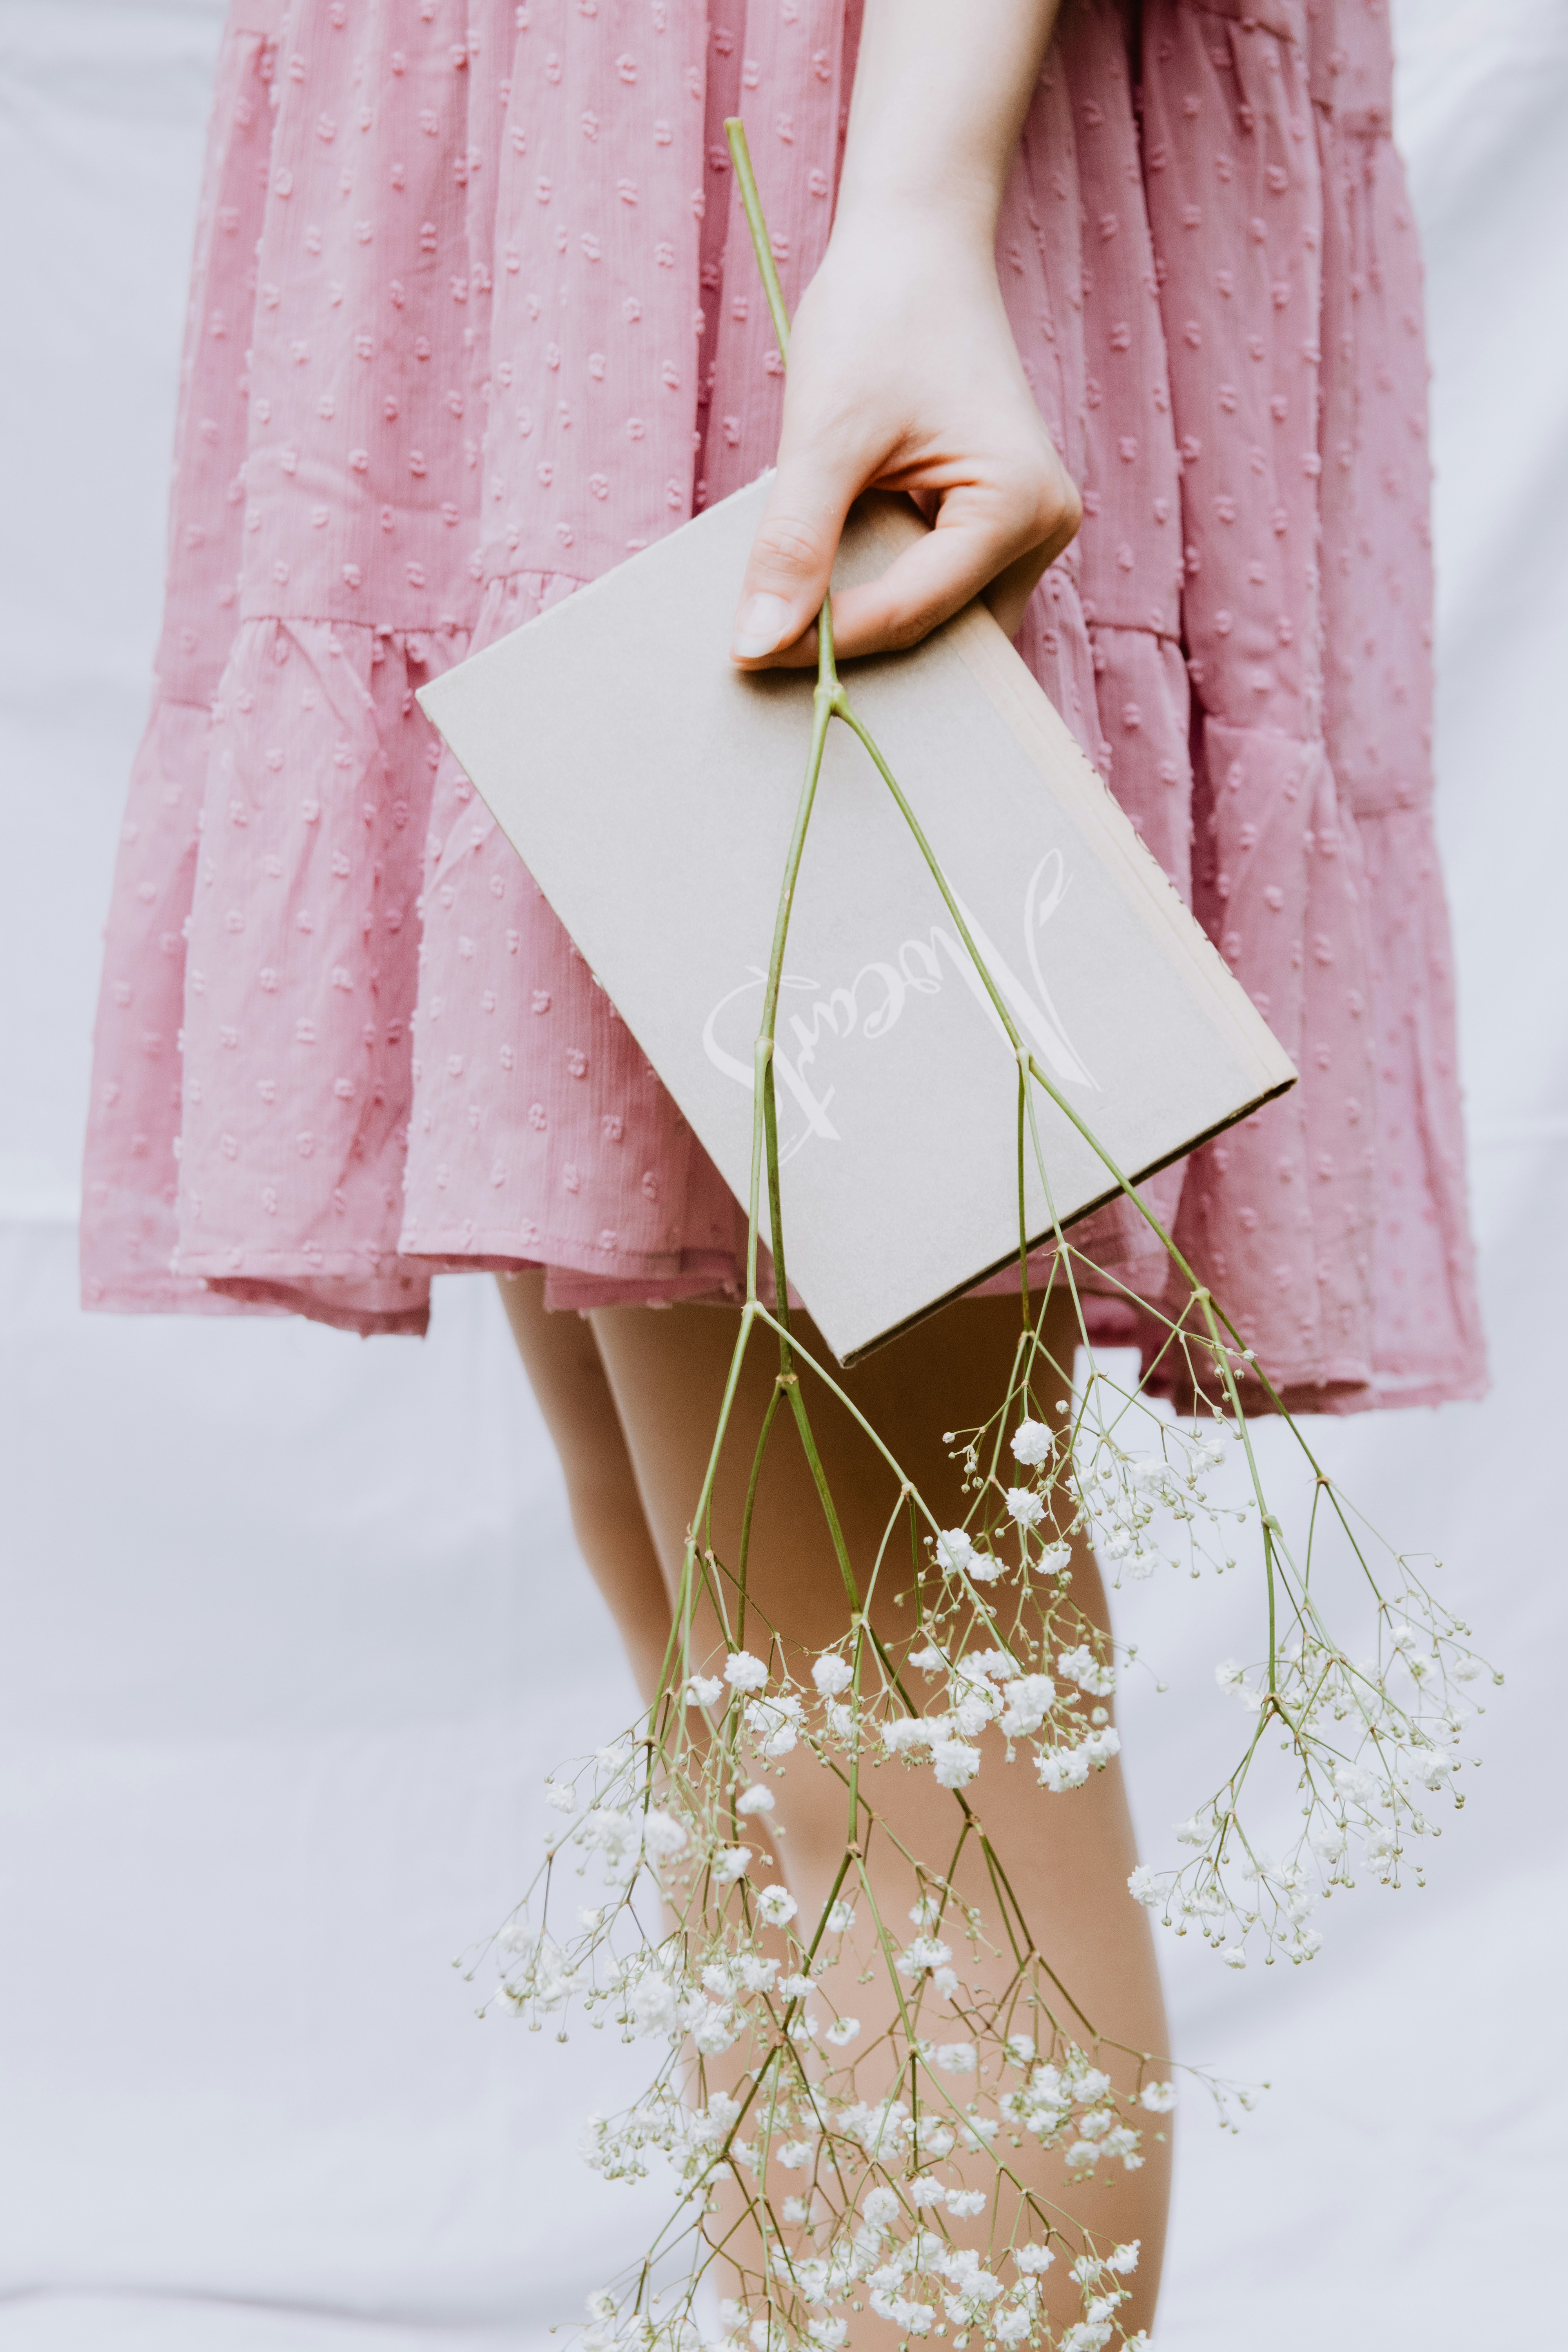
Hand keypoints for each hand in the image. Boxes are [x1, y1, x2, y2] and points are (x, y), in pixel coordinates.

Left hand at [729, 209, 1081, 670]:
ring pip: (942, 622)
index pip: (912, 611)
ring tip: (794, 624)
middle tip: (766, 653)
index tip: (745, 652)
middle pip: (940, 633)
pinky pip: (939, 589)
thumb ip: (795, 543)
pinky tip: (827, 589)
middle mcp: (1042, 530)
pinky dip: (881, 594)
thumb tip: (754, 644)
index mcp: (1020, 507)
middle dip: (860, 649)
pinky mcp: (997, 523)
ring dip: (871, 627)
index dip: (827, 641)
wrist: (916, 246)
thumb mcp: (825, 432)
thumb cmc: (880, 314)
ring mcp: (1028, 530)